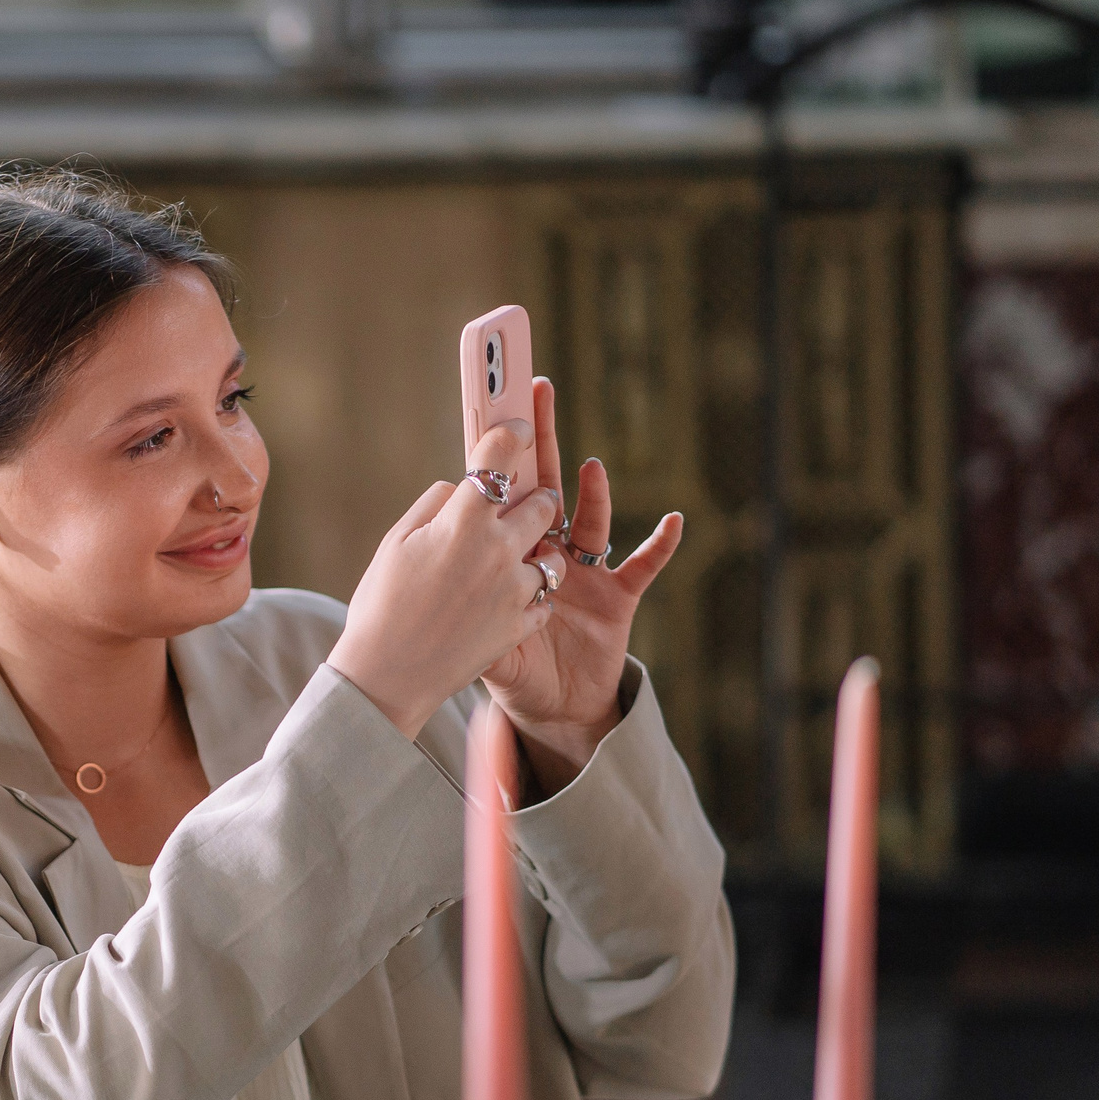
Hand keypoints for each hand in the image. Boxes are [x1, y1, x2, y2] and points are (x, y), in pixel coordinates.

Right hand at [328, 432, 561, 739]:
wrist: (387, 676)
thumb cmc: (381, 606)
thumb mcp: (395, 544)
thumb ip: (433, 505)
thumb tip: (458, 488)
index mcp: (463, 522)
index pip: (500, 457)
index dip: (513, 432)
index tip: (521, 425)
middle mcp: (498, 550)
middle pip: (543, 503)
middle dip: (536, 499)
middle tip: (525, 504)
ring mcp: (515, 590)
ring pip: (550, 554)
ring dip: (537, 551)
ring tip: (514, 561)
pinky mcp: (521, 624)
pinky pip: (543, 598)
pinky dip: (530, 595)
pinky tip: (505, 600)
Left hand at [482, 377, 681, 793]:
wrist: (544, 708)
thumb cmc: (504, 664)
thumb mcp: (470, 631)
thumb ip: (456, 597)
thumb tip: (428, 562)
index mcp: (509, 552)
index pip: (502, 491)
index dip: (498, 451)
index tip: (489, 403)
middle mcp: (549, 552)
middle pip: (545, 486)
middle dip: (542, 442)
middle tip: (536, 391)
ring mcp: (585, 573)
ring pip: (591, 522)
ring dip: (594, 494)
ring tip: (590, 467)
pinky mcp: (616, 599)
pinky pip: (642, 567)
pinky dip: (659, 545)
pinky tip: (671, 523)